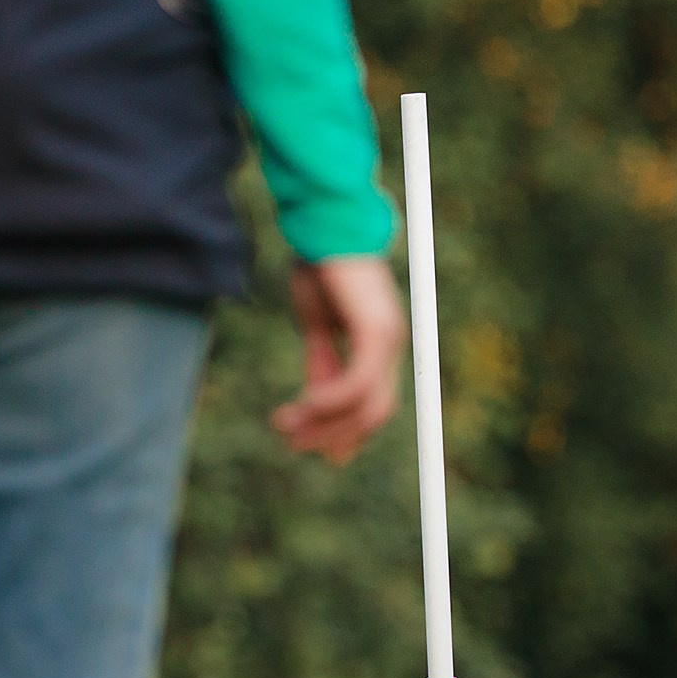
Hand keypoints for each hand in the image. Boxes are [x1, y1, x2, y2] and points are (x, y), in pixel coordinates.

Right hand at [272, 255, 406, 463]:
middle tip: (292, 445)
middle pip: (373, 413)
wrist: (323, 227)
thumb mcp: (316, 326)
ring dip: (325, 424)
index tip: (314, 450)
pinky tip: (304, 406)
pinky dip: (330, 401)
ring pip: (367, 405)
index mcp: (379, 344)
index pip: (373, 402)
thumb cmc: (320, 267)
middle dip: (333, 436)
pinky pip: (357, 383)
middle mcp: (390, 345)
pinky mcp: (375, 331)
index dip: (347, 431)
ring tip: (286, 428)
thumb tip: (317, 403)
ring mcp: (387, 339)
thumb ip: (322, 363)